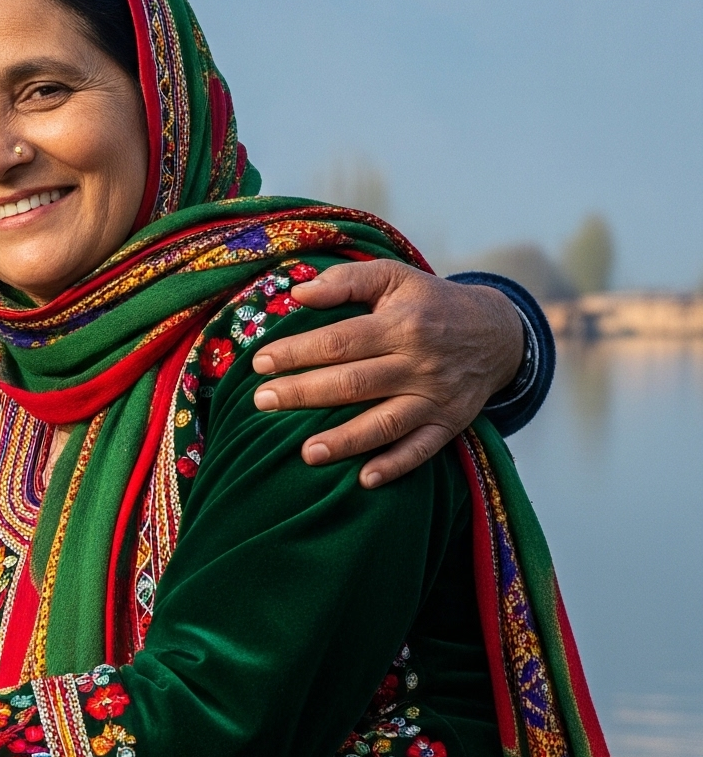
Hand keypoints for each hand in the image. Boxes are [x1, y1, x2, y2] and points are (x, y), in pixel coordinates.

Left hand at [248, 262, 524, 487]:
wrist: (497, 333)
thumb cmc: (430, 303)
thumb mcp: (395, 277)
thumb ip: (348, 281)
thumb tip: (299, 292)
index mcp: (401, 325)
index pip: (340, 341)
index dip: (298, 352)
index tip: (260, 363)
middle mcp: (418, 364)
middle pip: (354, 383)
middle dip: (304, 394)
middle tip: (262, 402)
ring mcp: (435, 397)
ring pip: (386, 423)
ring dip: (346, 440)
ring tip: (306, 453)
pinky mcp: (450, 424)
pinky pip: (423, 449)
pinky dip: (396, 466)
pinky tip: (365, 479)